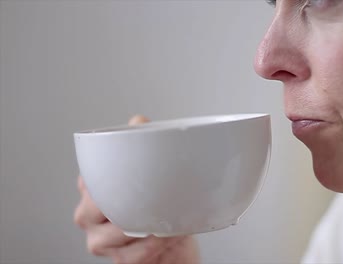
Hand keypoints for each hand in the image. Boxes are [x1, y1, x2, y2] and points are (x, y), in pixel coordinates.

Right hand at [74, 115, 199, 263]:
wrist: (173, 242)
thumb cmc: (157, 206)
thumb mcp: (152, 173)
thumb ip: (142, 142)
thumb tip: (138, 122)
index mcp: (92, 187)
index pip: (90, 178)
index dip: (110, 177)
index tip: (133, 176)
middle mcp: (89, 214)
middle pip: (95, 208)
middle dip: (126, 204)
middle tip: (151, 198)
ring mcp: (100, 239)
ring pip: (113, 234)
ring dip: (143, 227)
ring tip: (164, 219)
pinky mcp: (118, 260)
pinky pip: (131, 255)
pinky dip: (151, 246)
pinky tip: (164, 237)